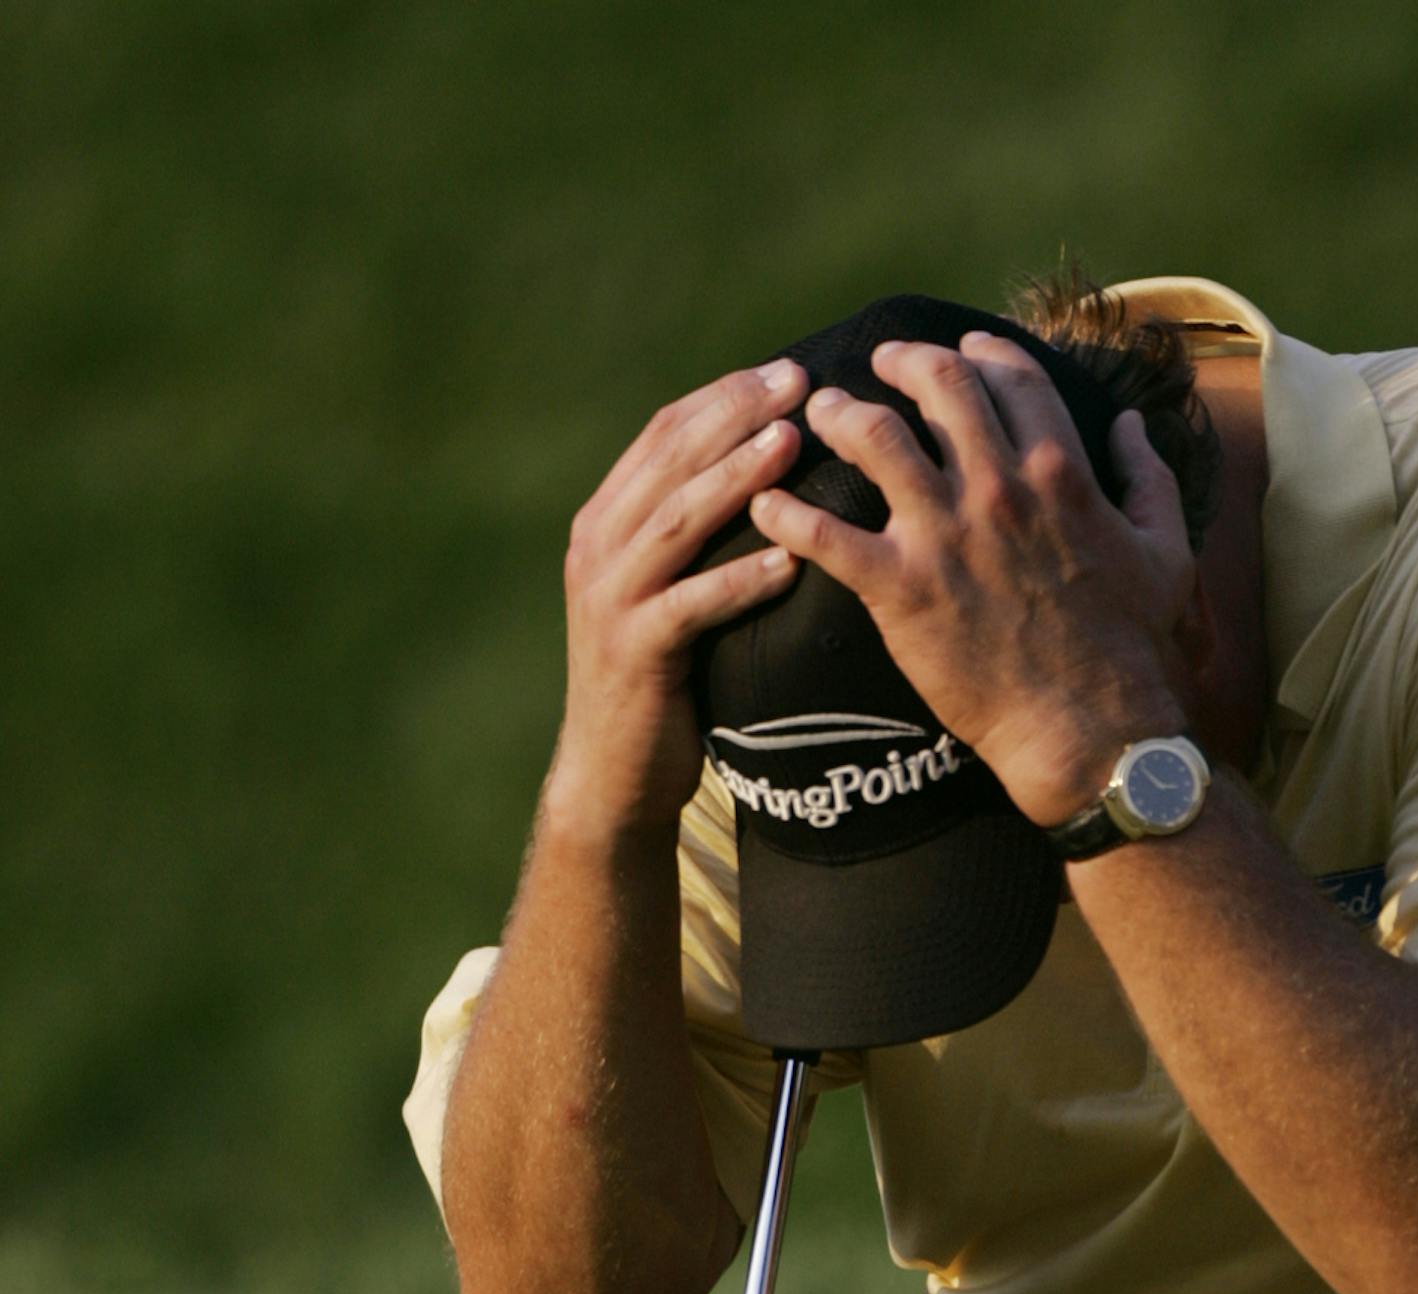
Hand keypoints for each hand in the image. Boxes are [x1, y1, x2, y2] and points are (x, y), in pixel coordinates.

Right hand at [546, 359, 809, 842]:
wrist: (613, 775)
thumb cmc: (660, 682)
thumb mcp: (668, 592)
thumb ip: (693, 537)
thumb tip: (762, 476)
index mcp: (607, 522)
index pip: (663, 435)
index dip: (722, 397)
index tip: (784, 372)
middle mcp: (599, 548)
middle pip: (669, 460)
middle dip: (734, 415)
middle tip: (797, 384)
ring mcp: (611, 599)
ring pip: (677, 521)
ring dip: (735, 478)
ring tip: (791, 444)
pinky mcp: (634, 653)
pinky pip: (691, 605)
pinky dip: (739, 579)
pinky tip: (789, 559)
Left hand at [746, 332, 1195, 826]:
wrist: (1092, 734)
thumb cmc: (1134, 651)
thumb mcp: (1167, 554)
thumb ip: (1149, 478)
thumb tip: (1131, 422)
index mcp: (1061, 472)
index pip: (1011, 376)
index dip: (980, 351)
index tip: (959, 350)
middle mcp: (998, 488)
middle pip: (937, 383)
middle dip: (901, 361)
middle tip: (877, 365)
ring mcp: (945, 536)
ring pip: (872, 436)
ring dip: (837, 415)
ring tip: (818, 415)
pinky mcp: (901, 591)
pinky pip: (826, 535)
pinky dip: (786, 514)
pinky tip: (765, 505)